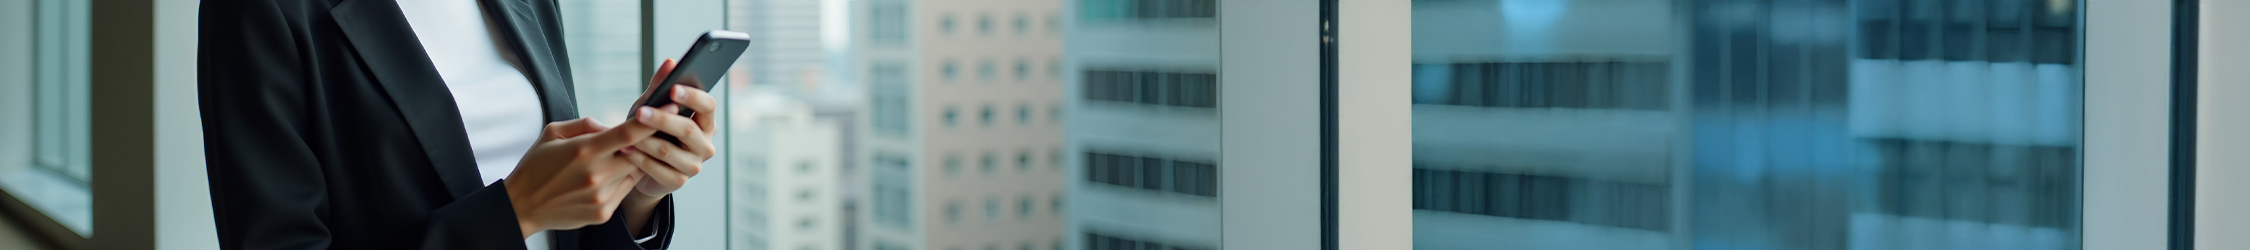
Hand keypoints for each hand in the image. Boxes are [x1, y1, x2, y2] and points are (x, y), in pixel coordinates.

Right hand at [503, 117, 658, 237]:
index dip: (653, 120)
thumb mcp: (552, 133)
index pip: (628, 133)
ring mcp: (602, 196)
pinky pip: (624, 190)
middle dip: (644, 143)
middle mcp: (596, 174)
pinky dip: (620, 180)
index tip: (671, 108)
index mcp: (584, 150)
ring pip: (634, 172)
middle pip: (639, 154)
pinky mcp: (603, 211)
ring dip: (631, 162)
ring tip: (612, 158)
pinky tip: (602, 177)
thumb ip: (586, 124)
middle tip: (644, 134)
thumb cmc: (536, 166)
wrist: (522, 205)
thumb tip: (612, 125)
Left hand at [622, 58, 716, 199]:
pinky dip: (640, 159)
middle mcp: (705, 144)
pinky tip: (625, 150)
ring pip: (669, 151)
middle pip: (689, 130)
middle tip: (639, 112)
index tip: (673, 89)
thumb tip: (670, 62)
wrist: (645, 167)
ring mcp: (694, 165)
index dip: (693, 97)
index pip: (708, 106)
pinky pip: (658, 169)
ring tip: (626, 134)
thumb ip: (661, 86)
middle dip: (662, 120)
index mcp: (706, 122)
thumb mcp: (654, 106)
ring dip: (645, 141)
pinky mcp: (679, 181)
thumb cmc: (652, 130)